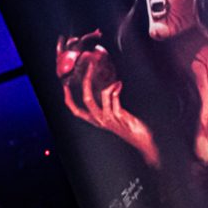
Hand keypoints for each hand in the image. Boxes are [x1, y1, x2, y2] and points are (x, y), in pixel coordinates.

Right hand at [56, 30, 160, 166]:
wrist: (141, 139)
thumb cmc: (129, 127)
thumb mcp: (114, 115)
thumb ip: (108, 103)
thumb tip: (107, 85)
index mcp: (94, 120)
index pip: (75, 109)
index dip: (68, 97)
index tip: (66, 85)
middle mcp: (98, 120)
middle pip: (86, 98)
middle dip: (86, 81)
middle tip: (89, 67)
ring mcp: (108, 118)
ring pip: (101, 96)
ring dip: (107, 84)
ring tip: (113, 78)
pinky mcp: (118, 116)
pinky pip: (114, 97)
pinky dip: (116, 88)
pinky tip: (119, 84)